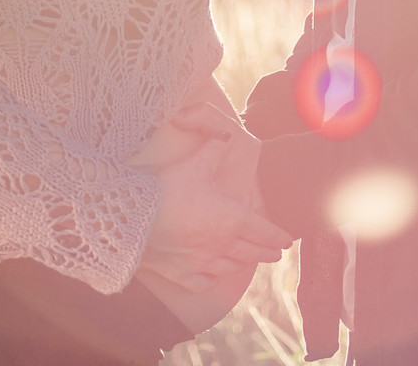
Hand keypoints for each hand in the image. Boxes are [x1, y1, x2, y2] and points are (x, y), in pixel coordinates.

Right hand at [138, 104, 291, 292]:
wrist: (131, 218)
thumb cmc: (166, 190)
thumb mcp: (194, 165)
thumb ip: (214, 149)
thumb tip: (226, 135)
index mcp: (230, 219)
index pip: (262, 231)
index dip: (277, 236)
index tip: (287, 241)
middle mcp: (220, 245)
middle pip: (251, 252)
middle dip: (265, 253)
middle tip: (275, 255)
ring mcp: (200, 262)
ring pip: (229, 268)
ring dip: (242, 265)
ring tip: (247, 263)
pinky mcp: (180, 273)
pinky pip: (201, 282)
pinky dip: (210, 280)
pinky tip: (211, 279)